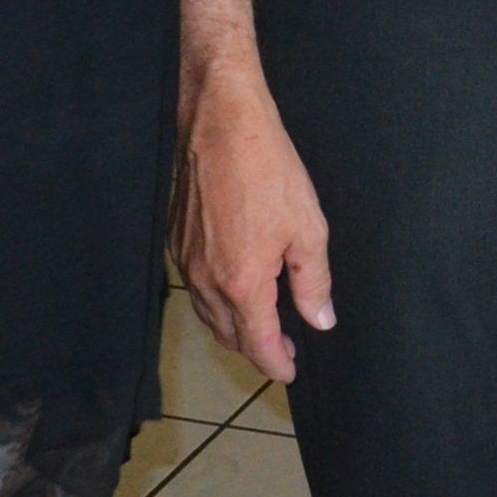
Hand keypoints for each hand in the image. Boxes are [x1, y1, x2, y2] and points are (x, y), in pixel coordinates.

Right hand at [176, 63, 333, 385]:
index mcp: (242, 283)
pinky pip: (195, 288)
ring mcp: (185, 261)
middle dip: (256, 349)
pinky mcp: (176, 240)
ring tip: (261, 323)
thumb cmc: (268, 170)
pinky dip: (215, 300)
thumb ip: (314, 283)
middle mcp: (206, 280)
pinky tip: (235, 286)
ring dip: (234, 327)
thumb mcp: (308, 228)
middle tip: (284, 348)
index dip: (276, 364)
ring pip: (208, 314)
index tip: (289, 372)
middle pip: (229, 335)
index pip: (258, 344)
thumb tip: (321, 320)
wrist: (221, 124)